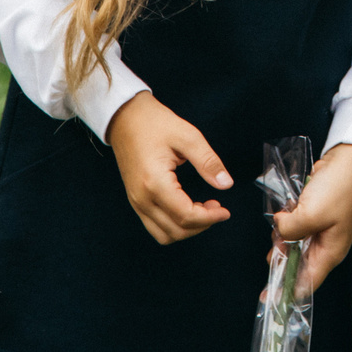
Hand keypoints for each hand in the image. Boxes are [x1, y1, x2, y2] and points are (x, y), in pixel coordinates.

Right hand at [105, 92, 233, 242]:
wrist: (125, 117)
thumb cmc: (153, 123)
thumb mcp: (187, 136)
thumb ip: (208, 162)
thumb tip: (226, 184)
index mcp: (154, 182)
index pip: (185, 216)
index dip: (210, 218)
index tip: (225, 211)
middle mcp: (142, 198)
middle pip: (176, 231)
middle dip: (201, 225)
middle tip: (217, 207)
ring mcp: (136, 201)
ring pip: (164, 235)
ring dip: (187, 228)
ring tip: (203, 209)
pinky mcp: (136, 200)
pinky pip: (155, 226)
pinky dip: (174, 225)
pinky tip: (188, 207)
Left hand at [274, 143, 351, 298]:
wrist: (348, 160)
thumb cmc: (337, 189)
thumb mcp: (312, 214)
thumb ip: (290, 230)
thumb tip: (279, 230)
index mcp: (330, 252)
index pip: (307, 283)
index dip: (287, 292)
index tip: (267, 298)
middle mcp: (325, 245)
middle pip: (297, 264)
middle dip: (281, 258)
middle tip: (273, 246)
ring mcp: (319, 229)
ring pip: (293, 244)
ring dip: (282, 237)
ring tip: (280, 225)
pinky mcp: (313, 215)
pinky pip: (294, 227)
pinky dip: (285, 223)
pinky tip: (283, 214)